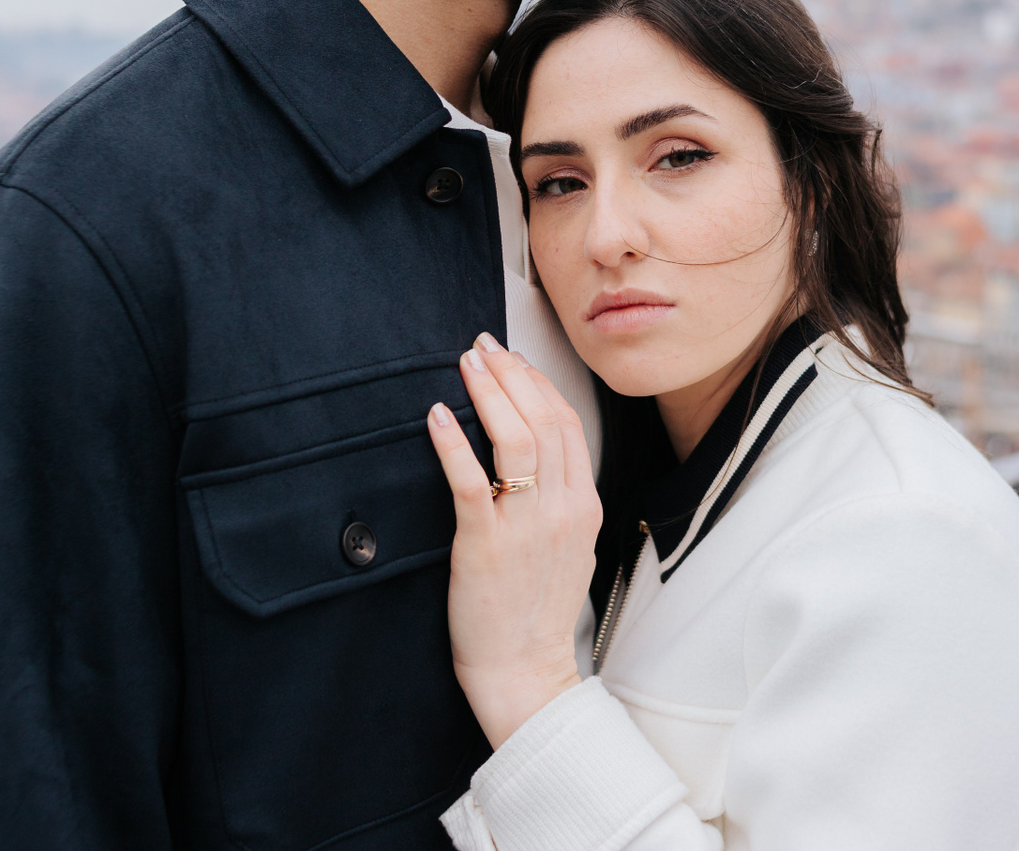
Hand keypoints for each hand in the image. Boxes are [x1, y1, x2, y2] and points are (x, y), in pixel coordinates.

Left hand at [428, 332, 602, 747]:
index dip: (537, 382)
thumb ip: (558, 500)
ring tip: (465, 365)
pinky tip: (437, 415)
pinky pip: (472, 482)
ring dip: (489, 394)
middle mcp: (561, 509)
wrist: (525, 671)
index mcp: (582, 505)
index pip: (567, 424)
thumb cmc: (536, 613)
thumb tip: (533, 456)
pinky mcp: (486, 545)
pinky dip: (453, 442)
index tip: (511, 359)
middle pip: (544, 419)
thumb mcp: (567, 547)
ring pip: (516, 440)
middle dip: (512, 373)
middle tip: (483, 347)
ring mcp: (526, 526)